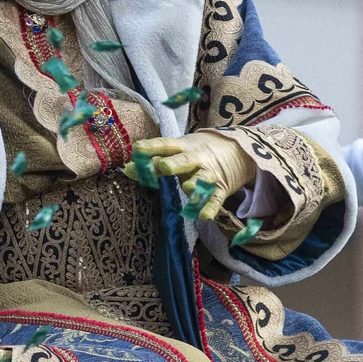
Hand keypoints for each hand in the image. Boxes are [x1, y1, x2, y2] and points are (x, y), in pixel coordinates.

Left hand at [134, 131, 255, 221]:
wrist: (235, 150)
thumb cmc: (194, 153)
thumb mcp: (176, 152)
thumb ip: (153, 162)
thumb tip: (126, 169)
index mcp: (181, 147)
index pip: (164, 145)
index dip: (151, 147)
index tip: (137, 149)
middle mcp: (195, 159)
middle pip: (184, 160)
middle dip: (174, 163)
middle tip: (164, 167)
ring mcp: (209, 173)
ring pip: (202, 179)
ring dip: (195, 184)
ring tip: (188, 188)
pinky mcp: (221, 189)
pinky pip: (215, 199)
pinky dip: (210, 207)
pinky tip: (203, 216)